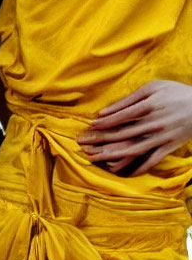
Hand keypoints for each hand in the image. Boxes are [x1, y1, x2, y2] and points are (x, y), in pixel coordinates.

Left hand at [77, 80, 191, 175]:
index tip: (91, 125)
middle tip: (84, 144)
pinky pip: (152, 160)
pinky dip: (138, 167)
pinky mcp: (169, 147)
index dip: (105, 122)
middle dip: (102, 140)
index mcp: (148, 106)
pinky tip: (124, 172)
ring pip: (133, 149)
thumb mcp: (152, 88)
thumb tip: (107, 109)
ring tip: (96, 158)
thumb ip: (129, 99)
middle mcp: (153, 124)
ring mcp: (161, 137)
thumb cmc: (174, 92)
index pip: (121, 116)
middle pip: (123, 134)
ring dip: (113, 155)